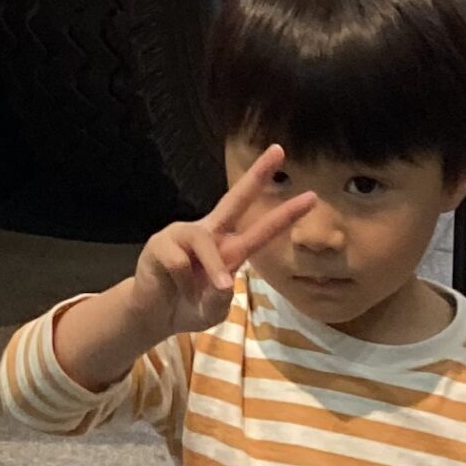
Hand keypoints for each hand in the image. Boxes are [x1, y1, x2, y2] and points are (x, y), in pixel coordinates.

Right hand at [128, 145, 298, 343]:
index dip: (285, 214)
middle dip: (257, 175)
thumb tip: (224, 281)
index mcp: (228, 250)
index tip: (312, 196)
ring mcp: (183, 235)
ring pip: (204, 242)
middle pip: (235, 199)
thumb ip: (221, 300)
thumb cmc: (188, 307)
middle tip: (279, 150)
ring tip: (201, 293)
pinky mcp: (160, 243)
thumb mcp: (212, 311)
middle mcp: (209, 234)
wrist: (153, 315)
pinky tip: (172, 287)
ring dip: (210, 268)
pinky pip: (179, 262)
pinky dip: (181, 284)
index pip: (260, 229)